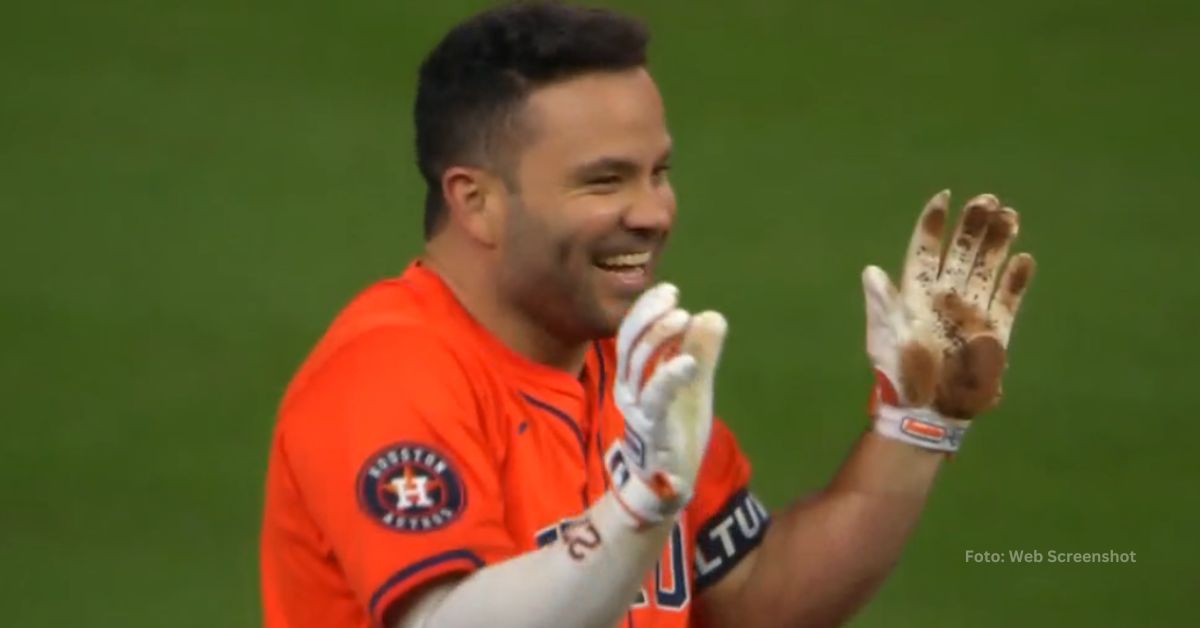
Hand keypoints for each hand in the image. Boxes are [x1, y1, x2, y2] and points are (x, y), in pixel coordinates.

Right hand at [613, 283, 727, 524]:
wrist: (669, 484)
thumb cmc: (676, 432)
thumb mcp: (694, 386)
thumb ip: (701, 353)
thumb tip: (711, 315)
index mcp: (636, 377)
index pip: (632, 335)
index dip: (646, 311)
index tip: (669, 291)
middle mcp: (630, 390)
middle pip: (629, 345)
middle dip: (649, 317)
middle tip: (673, 300)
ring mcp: (639, 411)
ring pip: (638, 367)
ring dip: (658, 338)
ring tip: (682, 318)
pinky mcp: (652, 432)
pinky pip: (655, 400)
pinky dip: (668, 377)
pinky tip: (688, 362)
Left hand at [862, 191, 1035, 451]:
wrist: (929, 411)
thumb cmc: (901, 375)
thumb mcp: (886, 339)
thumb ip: (883, 305)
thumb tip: (871, 271)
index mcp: (916, 295)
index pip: (924, 251)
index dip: (933, 225)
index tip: (944, 197)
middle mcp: (945, 297)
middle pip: (961, 253)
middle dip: (973, 225)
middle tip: (987, 199)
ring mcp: (971, 312)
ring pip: (987, 268)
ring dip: (997, 242)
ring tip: (1010, 214)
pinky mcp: (995, 330)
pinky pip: (1008, 299)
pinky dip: (1017, 280)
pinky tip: (1025, 260)